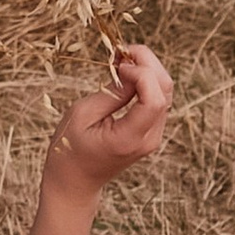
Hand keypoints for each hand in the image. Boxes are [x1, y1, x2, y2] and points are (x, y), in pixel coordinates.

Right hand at [43, 45, 173, 197]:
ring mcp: (153, 136)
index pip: (154, 100)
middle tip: (121, 53)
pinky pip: (157, 99)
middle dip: (147, 63)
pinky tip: (126, 74)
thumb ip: (111, 93)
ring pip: (165, 91)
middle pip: (165, 90)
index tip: (116, 64)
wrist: (75, 181)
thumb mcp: (82, 115)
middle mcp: (149, 138)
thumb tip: (130, 70)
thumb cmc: (70, 148)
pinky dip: (145, 81)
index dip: (141, 73)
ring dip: (147, 69)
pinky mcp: (150, 132)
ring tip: (121, 61)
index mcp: (130, 138)